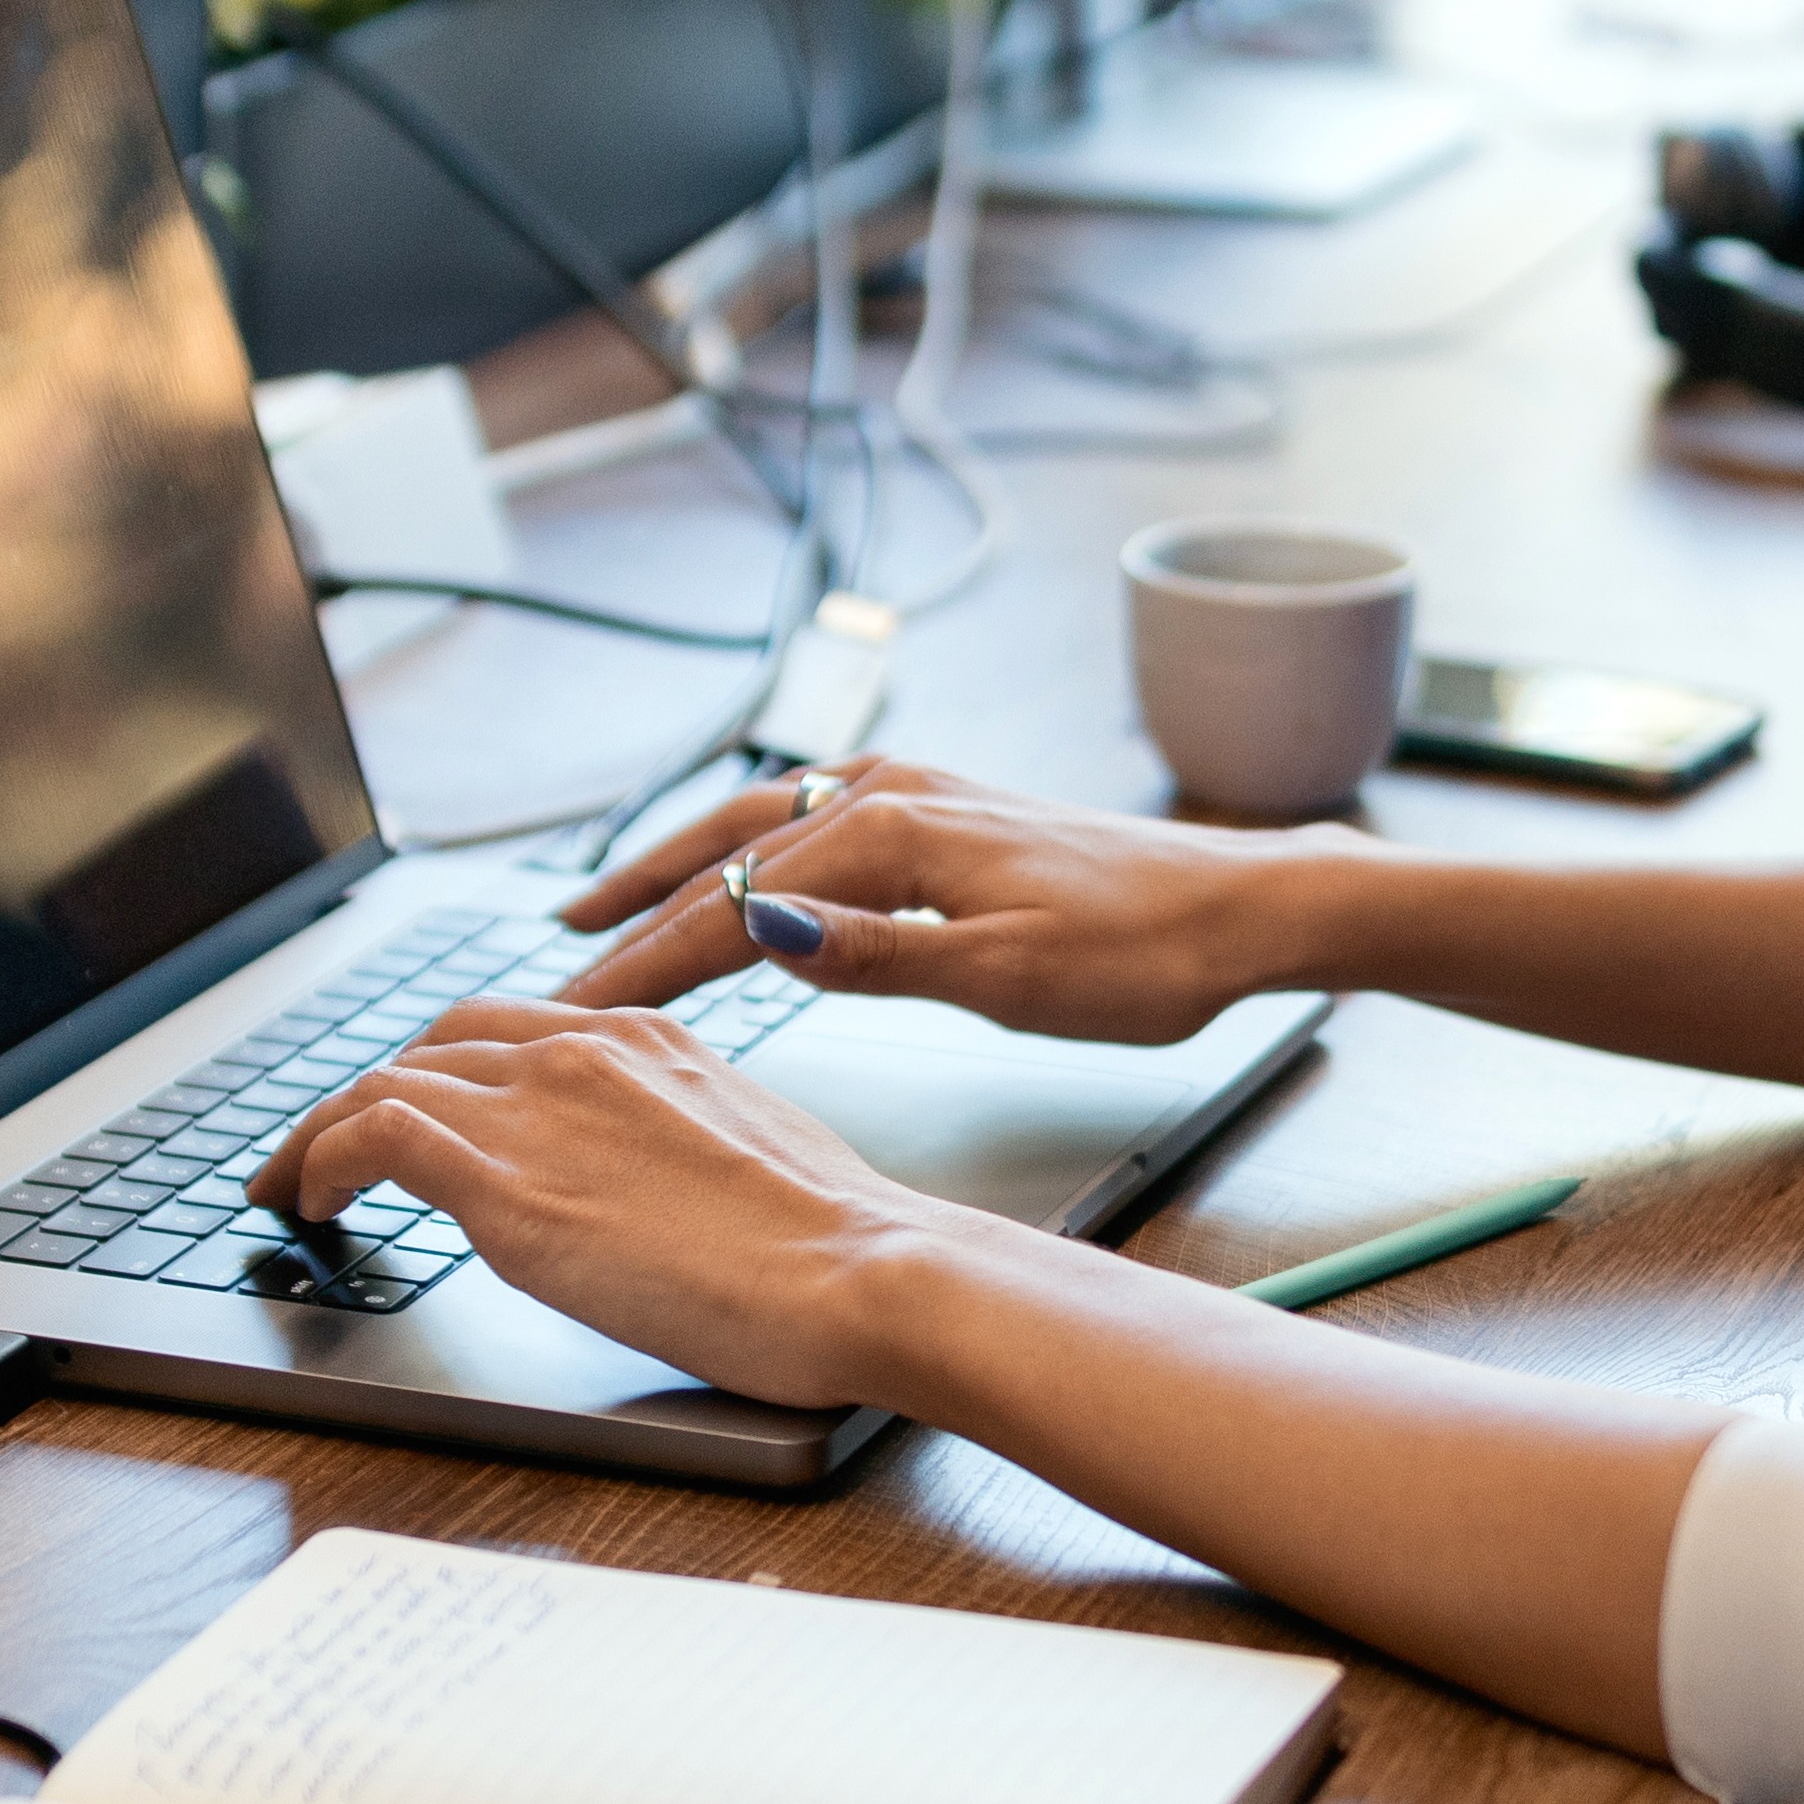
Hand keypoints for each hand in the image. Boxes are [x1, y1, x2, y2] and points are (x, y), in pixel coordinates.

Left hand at [252, 999, 1017, 1406]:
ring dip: (317, 1135)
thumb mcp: (749, 1154)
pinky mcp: (506, 1183)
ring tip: (288, 1188)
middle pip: (429, 1047)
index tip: (407, 1114)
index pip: (505, 1029)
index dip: (437, 1070)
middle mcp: (583, 1050)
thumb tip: (643, 1182)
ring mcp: (539, 1109)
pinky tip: (310, 1207)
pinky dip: (319, 1161)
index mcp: (644, 1039)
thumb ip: (674, 1143)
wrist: (864, 1269)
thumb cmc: (836, 1241)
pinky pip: (371, 1138)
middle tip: (324, 1154)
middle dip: (364, 1095)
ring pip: (381, 1083)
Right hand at [550, 757, 1353, 1036]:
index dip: (649, 962)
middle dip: (638, 905)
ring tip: (610, 906)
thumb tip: (763, 933)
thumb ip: (879, 955)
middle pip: (729, 849)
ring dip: (682, 863)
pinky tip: (743, 869)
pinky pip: (816, 817)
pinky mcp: (950, 809)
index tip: (575, 1011)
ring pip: (766, 824)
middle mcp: (895, 794)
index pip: (736, 908)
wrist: (1245, 908)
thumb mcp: (1010, 977)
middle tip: (557, 963)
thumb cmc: (1144, 957)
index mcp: (897, 837)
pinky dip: (752, 844)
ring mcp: (922, 792)